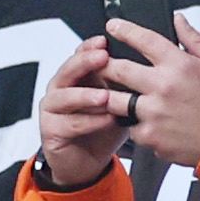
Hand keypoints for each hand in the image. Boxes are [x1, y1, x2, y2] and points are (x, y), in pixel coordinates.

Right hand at [38, 36, 127, 186]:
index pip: (81, 55)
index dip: (91, 47)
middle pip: (69, 70)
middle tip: (103, 58)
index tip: (105, 40)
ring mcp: (53, 109)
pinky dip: (89, 121)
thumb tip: (149, 62)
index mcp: (79, 77)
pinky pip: (69, 124)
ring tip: (106, 96)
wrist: (89, 160)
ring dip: (87, 95)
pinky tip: (107, 120)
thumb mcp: (120, 99)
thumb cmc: (105, 126)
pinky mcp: (50, 131)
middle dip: (85, 62)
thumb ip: (126, 81)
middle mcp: (62, 89)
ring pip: (65, 96)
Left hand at [101, 15, 199, 167]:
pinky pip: (128, 124)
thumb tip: (177, 20)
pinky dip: (132, 122)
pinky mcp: (148, 133)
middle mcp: (163, 86)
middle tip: (99, 63)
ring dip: (110, 95)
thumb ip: (193, 39)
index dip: (124, 30)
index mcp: (180, 65)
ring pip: (113, 99)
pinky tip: (143, 120)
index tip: (113, 26)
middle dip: (103, 64)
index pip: (144, 40)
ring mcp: (153, 111)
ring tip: (115, 94)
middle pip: (117, 69)